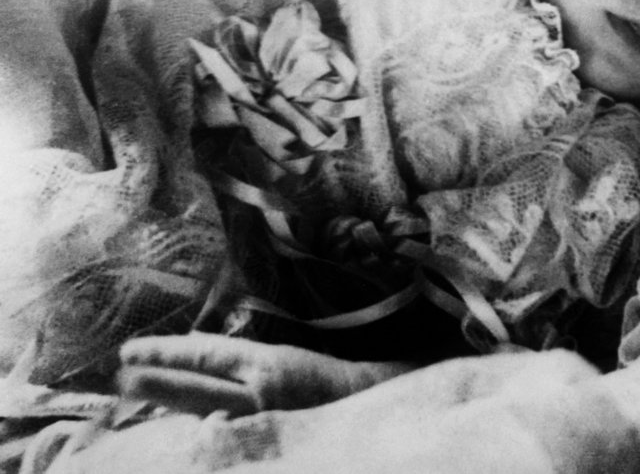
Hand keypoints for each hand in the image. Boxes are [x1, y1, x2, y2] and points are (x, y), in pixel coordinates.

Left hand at [118, 334, 410, 416]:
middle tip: (118, 374)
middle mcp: (259, 394)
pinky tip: (175, 435)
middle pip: (194, 387)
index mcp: (267, 364)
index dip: (165, 353)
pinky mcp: (266, 442)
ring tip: (134, 398)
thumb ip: (242, 363)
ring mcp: (261, 423)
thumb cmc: (326, 377)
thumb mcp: (283, 360)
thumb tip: (197, 360)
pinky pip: (220, 440)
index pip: (204, 356)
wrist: (368, 406)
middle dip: (154, 380)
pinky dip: (196, 435)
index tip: (131, 351)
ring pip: (201, 415)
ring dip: (167, 407)